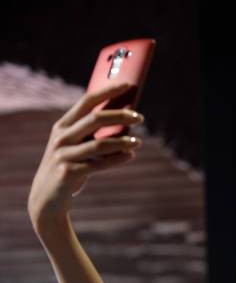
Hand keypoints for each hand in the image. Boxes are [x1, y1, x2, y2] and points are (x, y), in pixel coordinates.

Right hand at [28, 83, 143, 225]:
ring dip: (123, 142)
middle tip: (140, 117)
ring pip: (99, 144)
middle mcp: (61, 137)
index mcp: (63, 125)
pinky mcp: (68, 173)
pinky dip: (117, 159)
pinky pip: (98, 164)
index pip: (87, 101)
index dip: (107, 91)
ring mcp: (63, 155)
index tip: (128, 84)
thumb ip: (94, 133)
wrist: (47, 198)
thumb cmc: (69, 166)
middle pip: (95, 119)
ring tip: (139, 142)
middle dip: (120, 115)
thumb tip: (127, 119)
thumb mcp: (77, 146)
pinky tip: (130, 156)